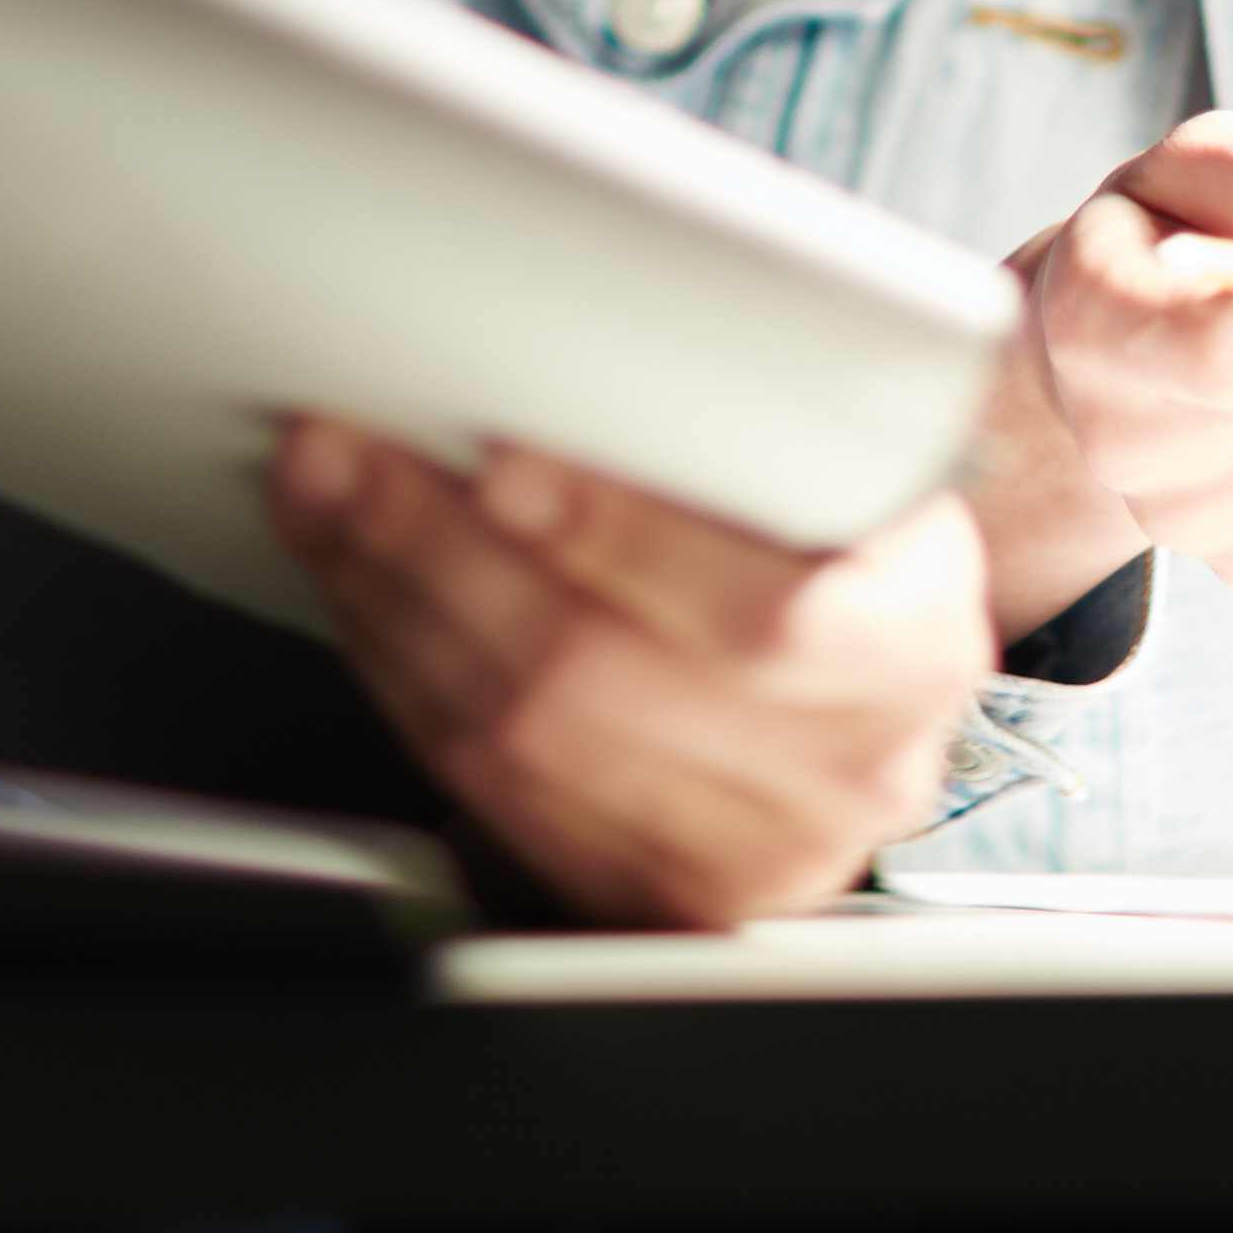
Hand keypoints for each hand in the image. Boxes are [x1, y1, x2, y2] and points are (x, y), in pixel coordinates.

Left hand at [266, 418, 990, 928]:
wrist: (871, 681)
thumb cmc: (848, 546)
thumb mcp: (863, 471)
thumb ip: (772, 424)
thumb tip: (612, 340)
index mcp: (905, 649)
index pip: (755, 616)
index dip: (614, 538)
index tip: (501, 460)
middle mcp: (836, 773)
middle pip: (596, 683)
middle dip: (440, 553)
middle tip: (347, 454)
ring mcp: (740, 854)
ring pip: (517, 742)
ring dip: (392, 606)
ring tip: (327, 498)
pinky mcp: (644, 893)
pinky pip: (484, 791)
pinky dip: (401, 676)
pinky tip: (362, 591)